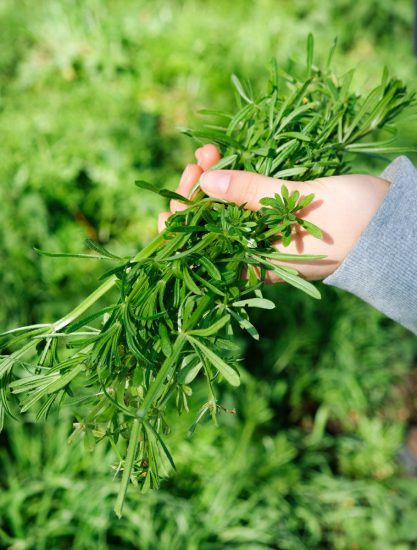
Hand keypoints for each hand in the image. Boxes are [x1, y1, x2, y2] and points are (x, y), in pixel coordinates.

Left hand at [158, 144, 388, 280]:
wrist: (395, 223)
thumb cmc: (352, 223)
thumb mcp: (301, 204)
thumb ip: (252, 193)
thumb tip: (206, 182)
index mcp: (257, 263)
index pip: (204, 251)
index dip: (183, 223)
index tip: (179, 193)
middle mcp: (256, 250)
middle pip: (210, 225)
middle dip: (198, 192)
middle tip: (200, 159)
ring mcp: (266, 231)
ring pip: (226, 208)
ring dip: (214, 179)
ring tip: (211, 151)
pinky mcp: (278, 213)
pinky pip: (245, 196)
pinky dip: (235, 176)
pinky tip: (226, 158)